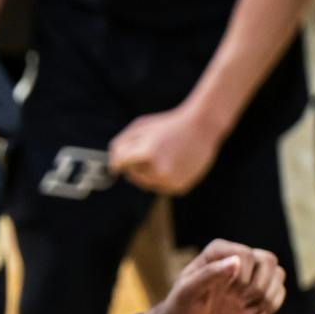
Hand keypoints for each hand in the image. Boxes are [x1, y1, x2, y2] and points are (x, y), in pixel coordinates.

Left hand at [108, 103, 224, 195]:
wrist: (201, 127)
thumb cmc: (167, 125)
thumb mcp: (139, 127)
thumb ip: (120, 145)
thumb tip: (113, 167)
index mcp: (147, 153)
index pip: (119, 164)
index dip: (118, 159)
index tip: (121, 157)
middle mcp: (160, 170)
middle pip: (131, 175)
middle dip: (135, 165)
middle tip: (150, 150)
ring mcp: (171, 181)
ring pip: (145, 183)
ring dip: (147, 173)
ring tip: (162, 155)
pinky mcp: (179, 187)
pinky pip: (159, 186)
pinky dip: (161, 178)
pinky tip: (172, 163)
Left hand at [141, 240, 283, 313]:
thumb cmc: (181, 309)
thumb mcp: (188, 293)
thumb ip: (209, 274)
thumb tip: (236, 260)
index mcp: (216, 253)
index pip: (246, 254)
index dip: (242, 276)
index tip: (226, 293)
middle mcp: (234, 260)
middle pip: (268, 260)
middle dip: (258, 285)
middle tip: (238, 300)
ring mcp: (247, 276)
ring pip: (278, 273)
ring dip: (268, 295)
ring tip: (247, 308)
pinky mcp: (255, 293)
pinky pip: (280, 290)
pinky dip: (273, 305)